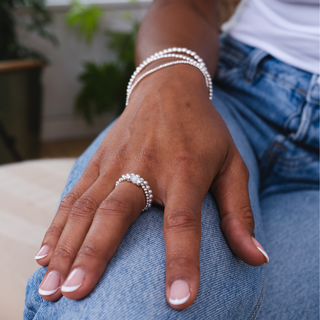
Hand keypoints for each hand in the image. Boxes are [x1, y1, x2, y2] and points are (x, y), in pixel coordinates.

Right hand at [35, 65, 267, 308]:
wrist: (168, 87)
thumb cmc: (203, 129)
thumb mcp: (232, 164)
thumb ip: (239, 212)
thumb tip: (257, 259)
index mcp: (184, 171)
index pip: (183, 223)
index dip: (182, 262)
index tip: (179, 301)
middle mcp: (144, 166)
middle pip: (116, 213)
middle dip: (94, 255)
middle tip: (76, 294)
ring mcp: (116, 162)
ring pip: (85, 207)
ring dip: (66, 246)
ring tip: (52, 286)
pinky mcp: (99, 159)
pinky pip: (74, 195)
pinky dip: (58, 226)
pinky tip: (45, 253)